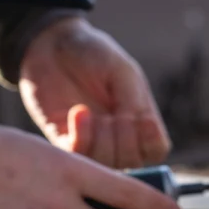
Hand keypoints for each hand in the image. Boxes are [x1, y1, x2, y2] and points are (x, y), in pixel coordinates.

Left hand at [19, 16, 171, 168]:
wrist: (52, 44)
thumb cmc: (93, 54)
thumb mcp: (123, 72)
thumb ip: (135, 103)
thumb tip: (136, 129)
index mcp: (140, 121)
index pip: (156, 151)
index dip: (151, 142)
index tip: (142, 118)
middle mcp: (118, 137)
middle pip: (132, 162)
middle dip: (124, 139)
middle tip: (114, 113)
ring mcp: (91, 141)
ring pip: (106, 164)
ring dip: (102, 139)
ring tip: (91, 111)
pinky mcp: (64, 141)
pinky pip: (78, 156)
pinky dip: (81, 137)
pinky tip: (78, 112)